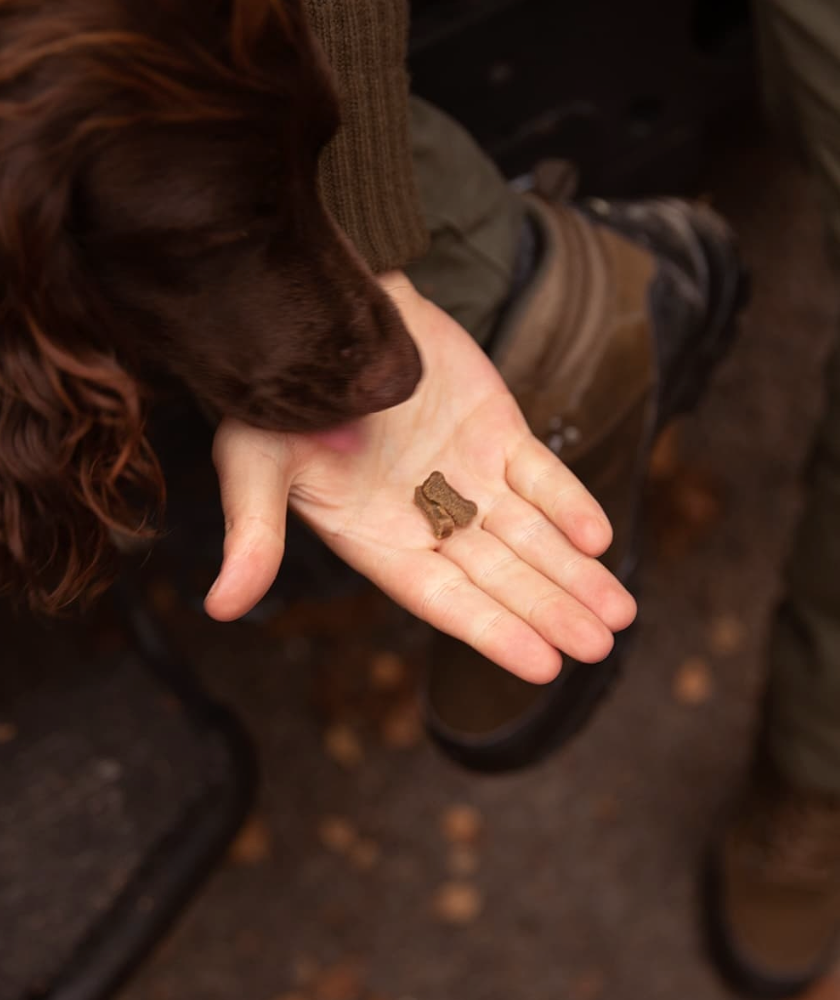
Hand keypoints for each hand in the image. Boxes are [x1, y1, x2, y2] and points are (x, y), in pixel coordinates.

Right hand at [205, 272, 635, 682]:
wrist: (322, 315)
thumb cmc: (278, 396)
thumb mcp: (256, 461)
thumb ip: (254, 533)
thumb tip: (221, 609)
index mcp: (378, 539)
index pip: (442, 597)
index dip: (490, 629)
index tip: (543, 665)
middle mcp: (430, 518)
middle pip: (500, 575)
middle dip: (550, 609)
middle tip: (599, 646)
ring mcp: (469, 476)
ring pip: (531, 534)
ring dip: (574, 571)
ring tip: (620, 613)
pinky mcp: (499, 431)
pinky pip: (541, 474)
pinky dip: (570, 502)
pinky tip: (600, 537)